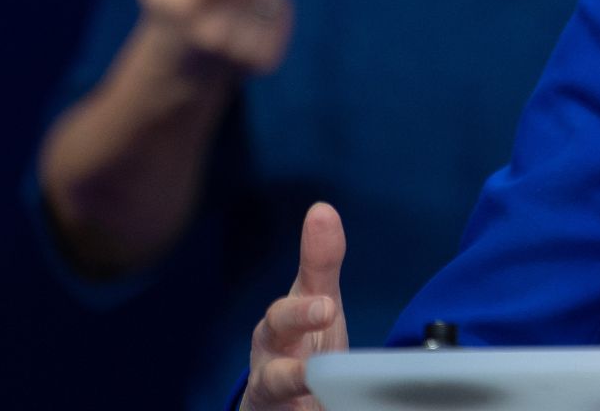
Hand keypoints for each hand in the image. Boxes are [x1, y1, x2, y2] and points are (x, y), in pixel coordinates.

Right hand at [245, 203, 348, 409]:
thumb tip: (322, 209)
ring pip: (276, 399)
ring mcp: (275, 402)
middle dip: (294, 372)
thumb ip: (320, 261)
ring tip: (313, 394)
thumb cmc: (300, 342)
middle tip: (324, 350)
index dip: (302, 313)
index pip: (284, 319)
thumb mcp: (314, 300)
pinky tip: (330, 408)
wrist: (281, 403)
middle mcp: (269, 372)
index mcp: (279, 333)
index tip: (326, 307)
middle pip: (273, 376)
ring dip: (296, 395)